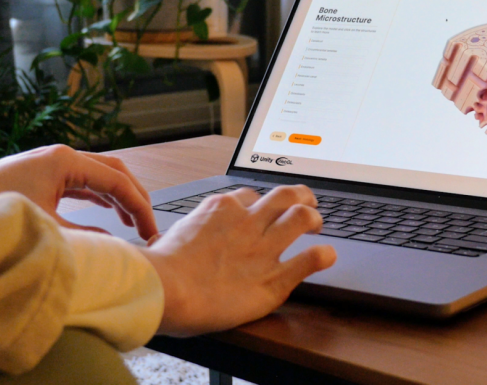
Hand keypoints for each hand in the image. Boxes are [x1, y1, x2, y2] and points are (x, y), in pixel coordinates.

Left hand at [0, 145, 156, 238]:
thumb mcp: (47, 229)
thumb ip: (87, 236)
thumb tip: (115, 244)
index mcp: (66, 161)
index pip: (118, 181)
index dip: (140, 207)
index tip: (151, 230)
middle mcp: (62, 157)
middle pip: (115, 171)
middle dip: (135, 197)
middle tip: (148, 225)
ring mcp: (52, 164)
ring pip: (100, 175)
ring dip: (120, 196)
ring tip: (135, 221)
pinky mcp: (43, 175)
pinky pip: (84, 182)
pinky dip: (101, 196)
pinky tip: (109, 211)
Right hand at [139, 185, 336, 334]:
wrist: (165, 290)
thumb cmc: (158, 270)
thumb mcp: (165, 239)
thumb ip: (176, 237)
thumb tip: (160, 244)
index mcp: (221, 209)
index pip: (251, 195)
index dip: (262, 202)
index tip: (264, 210)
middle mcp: (247, 222)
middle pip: (285, 195)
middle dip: (300, 196)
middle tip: (307, 204)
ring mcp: (263, 248)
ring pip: (302, 218)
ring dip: (314, 218)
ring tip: (318, 224)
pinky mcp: (273, 278)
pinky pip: (310, 259)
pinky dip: (324, 256)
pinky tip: (328, 256)